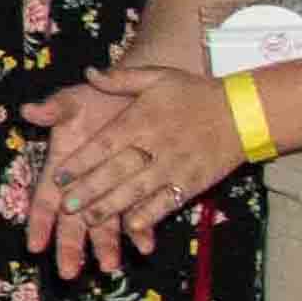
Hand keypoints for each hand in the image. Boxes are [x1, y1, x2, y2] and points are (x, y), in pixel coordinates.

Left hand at [24, 65, 237, 271]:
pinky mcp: (192, 183)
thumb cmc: (194, 93)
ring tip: (88, 221)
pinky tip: (131, 228)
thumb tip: (89, 72)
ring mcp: (174, 166)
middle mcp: (155, 144)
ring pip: (138, 191)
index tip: (59, 176)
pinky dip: (149, 215)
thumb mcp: (157, 76)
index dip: (81, 162)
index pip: (105, 144)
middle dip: (91, 189)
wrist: (242, 111)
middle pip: (117, 171)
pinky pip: (167, 202)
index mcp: (142, 119)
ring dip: (112, 207)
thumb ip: (120, 78)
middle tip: (66, 207)